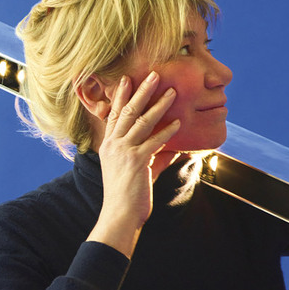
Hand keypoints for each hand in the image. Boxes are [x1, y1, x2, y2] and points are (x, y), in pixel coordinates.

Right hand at [87, 72, 180, 257]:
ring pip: (141, 122)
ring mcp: (123, 152)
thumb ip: (155, 158)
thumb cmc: (127, 196)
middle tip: (153, 74)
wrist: (119, 215)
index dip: (122, 96)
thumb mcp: (139, 172)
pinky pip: (153, 142)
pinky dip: (167, 132)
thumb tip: (175, 149)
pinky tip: (178, 123)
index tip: (128, 79)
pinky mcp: (136, 161)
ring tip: (172, 92)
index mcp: (109, 146)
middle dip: (141, 91)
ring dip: (158, 105)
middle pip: (128, 111)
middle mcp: (113, 145)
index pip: (114, 115)